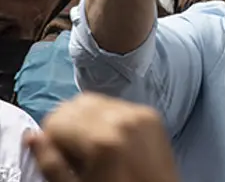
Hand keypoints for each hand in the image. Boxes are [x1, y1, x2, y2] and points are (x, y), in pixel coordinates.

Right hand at [25, 93, 177, 181]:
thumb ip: (51, 163)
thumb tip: (33, 136)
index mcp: (101, 139)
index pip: (57, 118)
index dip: (51, 138)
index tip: (59, 155)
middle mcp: (123, 119)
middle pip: (76, 103)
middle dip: (68, 123)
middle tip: (74, 151)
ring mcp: (141, 114)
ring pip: (96, 100)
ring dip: (87, 118)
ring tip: (94, 146)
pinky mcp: (152, 114)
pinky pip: (118, 105)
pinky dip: (108, 117)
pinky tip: (112, 140)